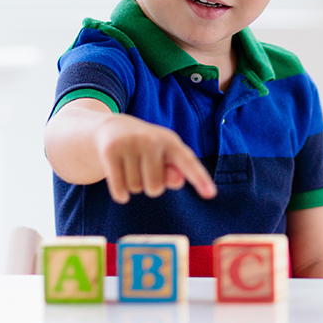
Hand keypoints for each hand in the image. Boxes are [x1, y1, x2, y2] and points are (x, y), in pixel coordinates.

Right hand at [92, 114, 216, 203]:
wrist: (111, 128)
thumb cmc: (145, 149)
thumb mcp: (163, 156)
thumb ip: (174, 172)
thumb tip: (178, 180)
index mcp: (170, 141)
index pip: (188, 162)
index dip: (200, 179)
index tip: (211, 194)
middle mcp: (152, 140)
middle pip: (156, 187)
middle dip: (149, 185)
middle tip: (142, 168)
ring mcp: (130, 144)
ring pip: (136, 189)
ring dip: (133, 186)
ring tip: (130, 166)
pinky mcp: (111, 151)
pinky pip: (120, 190)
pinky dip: (120, 193)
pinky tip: (119, 181)